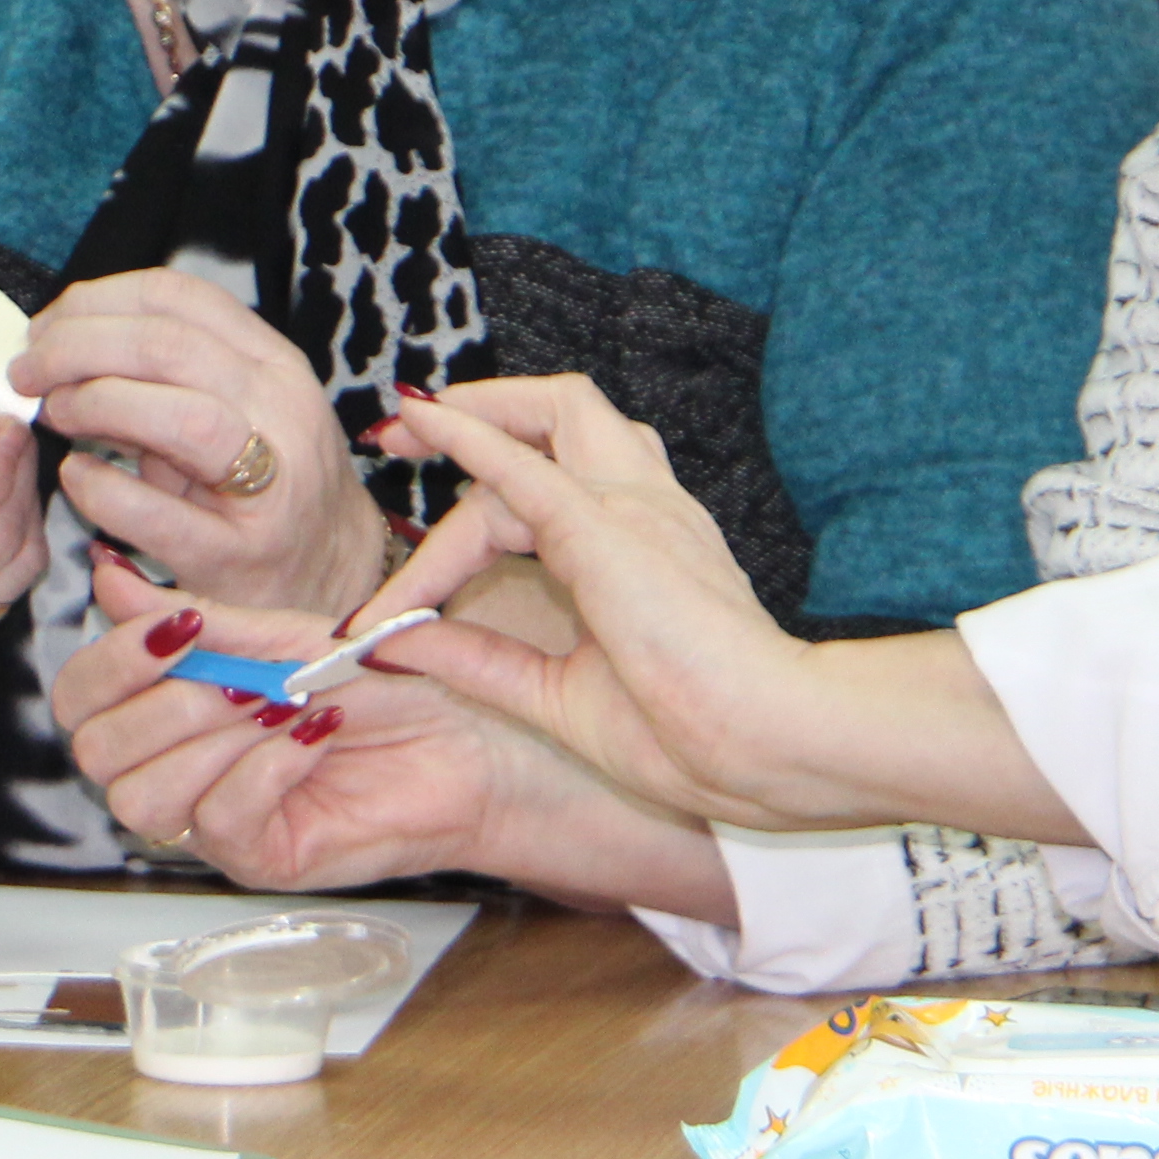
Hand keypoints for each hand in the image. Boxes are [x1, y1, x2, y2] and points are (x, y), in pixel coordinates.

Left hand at [14, 270, 391, 618]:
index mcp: (272, 362)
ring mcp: (270, 485)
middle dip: (77, 347)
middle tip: (27, 372)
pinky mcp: (240, 557)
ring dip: (96, 404)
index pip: (178, 296)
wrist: (331, 578)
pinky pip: (160, 513)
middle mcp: (281, 410)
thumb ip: (160, 376)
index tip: (47, 325)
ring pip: (180, 415)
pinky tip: (75, 480)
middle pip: (167, 345)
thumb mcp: (229, 411)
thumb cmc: (263, 486)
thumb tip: (61, 345)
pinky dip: (103, 489)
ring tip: (54, 415)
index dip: (97, 300)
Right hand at [56, 558, 726, 910]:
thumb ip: (200, 620)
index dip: (108, 657)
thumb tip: (107, 577)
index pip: (80, 697)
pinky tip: (311, 734)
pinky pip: (220, 825)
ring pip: (144, 795)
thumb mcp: (287, 633)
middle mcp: (183, 769)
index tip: (174, 620)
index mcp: (174, 707)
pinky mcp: (267, 860)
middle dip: (158, 695)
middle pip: (95, 750)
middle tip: (230, 667)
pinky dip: (262, 769)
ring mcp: (220, 820)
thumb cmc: (395, 679)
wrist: (484, 731)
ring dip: (209, 732)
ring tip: (281, 698)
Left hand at [354, 375, 853, 832]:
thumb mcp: (556, 692)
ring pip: (551, 416)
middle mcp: (644, 508)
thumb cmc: (690, 735)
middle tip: (399, 437)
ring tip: (406, 431)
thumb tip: (394, 642)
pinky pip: (525, 464)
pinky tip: (427, 424)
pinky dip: (471, 435)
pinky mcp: (605, 527)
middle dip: (481, 410)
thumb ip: (478, 660)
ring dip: (477, 413)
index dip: (477, 498)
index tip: (410, 556)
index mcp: (645, 545)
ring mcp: (631, 508)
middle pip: (563, 418)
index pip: (555, 487)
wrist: (765, 748)